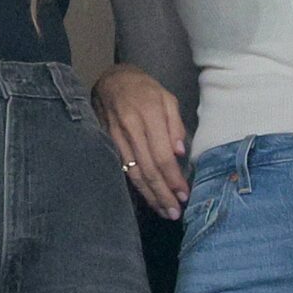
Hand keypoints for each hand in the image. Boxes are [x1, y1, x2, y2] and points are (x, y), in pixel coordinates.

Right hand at [92, 64, 189, 218]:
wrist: (110, 80)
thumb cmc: (144, 89)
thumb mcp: (167, 97)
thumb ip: (175, 124)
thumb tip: (180, 152)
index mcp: (149, 115)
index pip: (162, 155)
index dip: (173, 178)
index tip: (184, 194)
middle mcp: (132, 129)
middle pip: (148, 169)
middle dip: (163, 194)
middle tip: (175, 212)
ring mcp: (117, 138)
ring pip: (134, 173)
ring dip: (150, 196)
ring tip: (163, 211)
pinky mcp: (109, 144)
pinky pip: (123, 169)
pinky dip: (136, 186)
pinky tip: (146, 197)